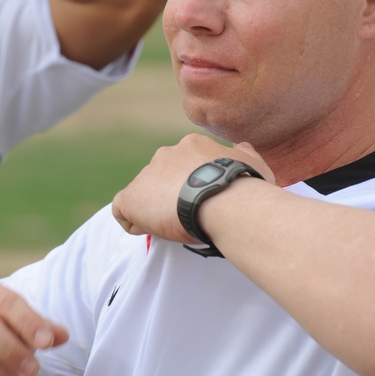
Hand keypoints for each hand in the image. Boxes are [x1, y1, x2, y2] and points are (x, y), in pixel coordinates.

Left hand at [112, 134, 273, 242]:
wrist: (225, 201)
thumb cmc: (244, 186)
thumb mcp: (252, 163)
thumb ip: (243, 154)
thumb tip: (241, 147)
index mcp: (192, 146)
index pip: (183, 164)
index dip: (189, 183)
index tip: (200, 199)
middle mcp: (166, 154)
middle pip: (160, 176)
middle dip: (169, 194)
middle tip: (187, 214)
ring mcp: (146, 175)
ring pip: (143, 192)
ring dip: (154, 208)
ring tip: (173, 226)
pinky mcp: (132, 197)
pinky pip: (122, 209)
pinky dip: (133, 221)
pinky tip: (150, 230)